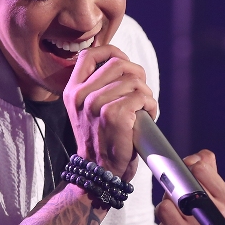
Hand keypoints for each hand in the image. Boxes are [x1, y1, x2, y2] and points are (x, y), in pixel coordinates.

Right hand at [63, 45, 157, 181]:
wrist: (99, 172)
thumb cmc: (101, 140)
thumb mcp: (87, 110)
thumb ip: (97, 87)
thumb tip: (123, 64)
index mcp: (72, 90)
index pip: (89, 55)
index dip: (112, 52)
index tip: (125, 63)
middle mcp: (81, 95)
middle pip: (118, 64)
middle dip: (137, 75)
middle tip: (140, 94)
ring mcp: (95, 104)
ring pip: (133, 80)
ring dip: (146, 94)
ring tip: (143, 109)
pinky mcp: (113, 115)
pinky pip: (141, 97)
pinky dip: (151, 105)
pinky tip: (148, 116)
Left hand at [146, 150, 224, 224]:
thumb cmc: (188, 215)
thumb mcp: (201, 191)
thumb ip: (205, 169)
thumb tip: (199, 157)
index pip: (205, 165)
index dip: (189, 165)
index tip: (185, 175)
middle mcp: (217, 212)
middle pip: (190, 176)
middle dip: (178, 180)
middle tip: (178, 193)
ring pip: (176, 192)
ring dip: (168, 197)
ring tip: (175, 209)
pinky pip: (165, 208)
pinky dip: (161, 210)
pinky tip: (168, 220)